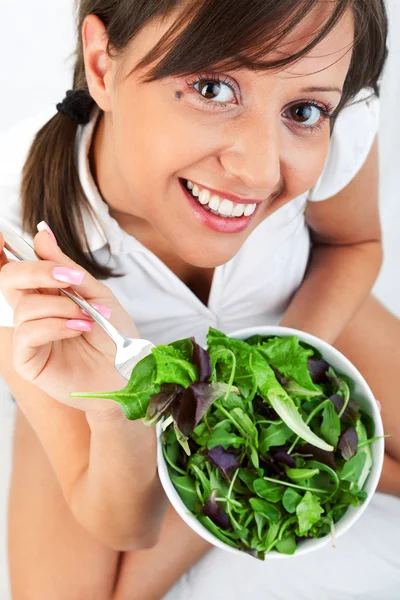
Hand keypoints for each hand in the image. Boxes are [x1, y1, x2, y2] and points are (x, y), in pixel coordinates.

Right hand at [0, 227, 137, 416]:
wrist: (128, 372)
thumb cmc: (115, 335)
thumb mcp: (97, 293)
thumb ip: (67, 268)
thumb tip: (41, 233)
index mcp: (47, 294)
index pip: (20, 267)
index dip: (13, 250)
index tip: (31, 240)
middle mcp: (33, 312)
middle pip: (10, 279)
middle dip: (39, 271)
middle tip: (69, 279)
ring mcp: (28, 337)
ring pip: (24, 307)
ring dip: (61, 307)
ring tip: (88, 317)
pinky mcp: (28, 361)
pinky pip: (28, 333)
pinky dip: (55, 326)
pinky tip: (79, 329)